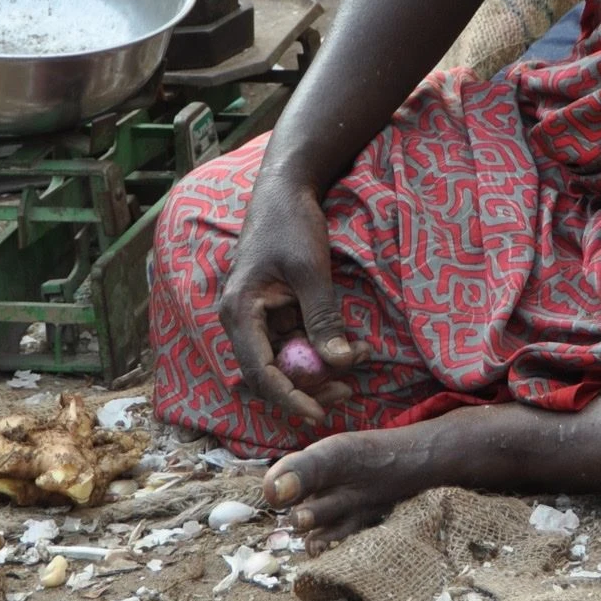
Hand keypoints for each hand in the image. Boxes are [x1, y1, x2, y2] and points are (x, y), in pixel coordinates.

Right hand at [217, 174, 369, 424]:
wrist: (285, 187)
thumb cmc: (291, 222)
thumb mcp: (310, 269)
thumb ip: (323, 317)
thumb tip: (340, 363)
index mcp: (239, 312)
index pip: (259, 371)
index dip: (288, 396)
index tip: (318, 413)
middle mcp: (243, 321)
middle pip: (271, 373)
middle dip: (308, 387)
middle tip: (347, 392)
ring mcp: (259, 317)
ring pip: (287, 360)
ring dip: (320, 367)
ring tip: (360, 362)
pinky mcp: (276, 311)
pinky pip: (297, 341)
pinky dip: (321, 347)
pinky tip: (352, 348)